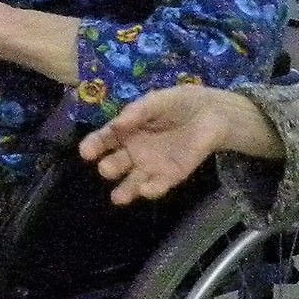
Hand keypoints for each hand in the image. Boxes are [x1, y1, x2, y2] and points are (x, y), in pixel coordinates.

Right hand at [80, 86, 281, 204]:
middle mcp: (133, 151)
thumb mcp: (157, 101)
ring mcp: (151, 166)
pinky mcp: (170, 176)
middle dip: (108, 168)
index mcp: (126, 131)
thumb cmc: (180, 104)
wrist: (212, 113)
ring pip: (132, 183)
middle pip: (114, 164)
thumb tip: (117, 124)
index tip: (86, 152)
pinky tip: (146, 189)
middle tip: (106, 168)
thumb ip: (138, 111)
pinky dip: (151, 190)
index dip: (94, 145)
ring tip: (118, 197)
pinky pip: (157, 186)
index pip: (104, 140)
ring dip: (125, 191)